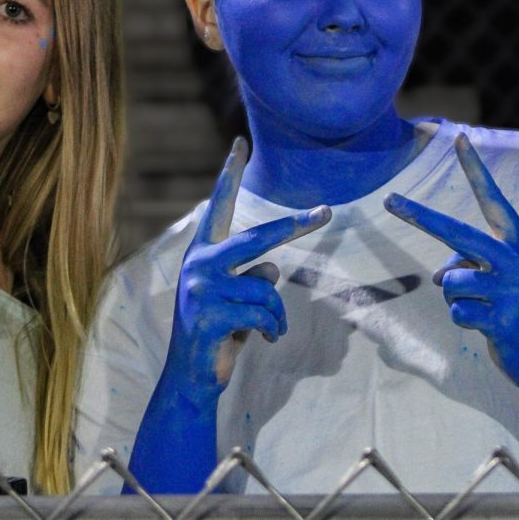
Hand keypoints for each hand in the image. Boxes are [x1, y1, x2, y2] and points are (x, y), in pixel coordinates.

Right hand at [163, 137, 329, 407]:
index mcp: (203, 252)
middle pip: (259, 237)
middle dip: (296, 225)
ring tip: (268, 327)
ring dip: (278, 313)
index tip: (240, 143)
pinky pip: (264, 312)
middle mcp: (199, 263)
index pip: (219, 205)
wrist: (191, 376)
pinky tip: (264, 339)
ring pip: (268, 286)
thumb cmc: (220, 331)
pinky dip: (273, 327)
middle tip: (327, 212)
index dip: (230, 173)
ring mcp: (202, 288)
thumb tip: (274, 268)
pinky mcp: (210, 314)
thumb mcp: (239, 298)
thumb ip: (253, 276)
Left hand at [384, 133, 518, 387]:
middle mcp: (515, 258)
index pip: (493, 199)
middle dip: (419, 216)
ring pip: (450, 282)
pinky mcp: (501, 318)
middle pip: (456, 232)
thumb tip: (441, 277)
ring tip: (485, 308)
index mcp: (518, 243)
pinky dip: (464, 321)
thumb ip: (470, 266)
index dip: (476, 169)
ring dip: (457, 298)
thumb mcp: (500, 280)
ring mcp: (509, 288)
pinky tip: (488, 327)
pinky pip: (457, 312)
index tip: (460, 137)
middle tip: (389, 199)